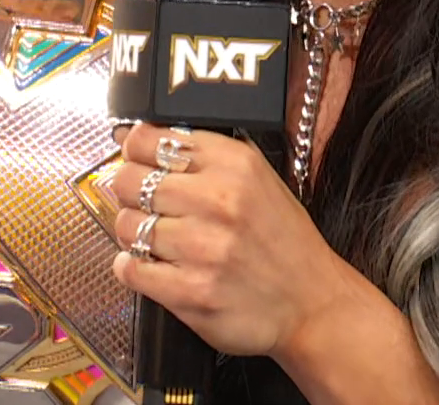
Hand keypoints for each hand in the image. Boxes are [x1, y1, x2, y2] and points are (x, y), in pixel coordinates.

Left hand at [109, 124, 347, 357]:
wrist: (312, 302)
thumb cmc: (281, 240)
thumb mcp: (257, 177)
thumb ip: (204, 155)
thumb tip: (134, 136)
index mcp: (234, 164)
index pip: (151, 139)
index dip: (134, 149)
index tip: (136, 159)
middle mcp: (218, 200)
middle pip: (130, 179)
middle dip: (129, 191)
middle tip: (144, 203)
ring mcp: (202, 248)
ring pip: (126, 224)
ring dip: (132, 232)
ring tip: (155, 238)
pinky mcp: (190, 292)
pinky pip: (130, 269)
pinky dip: (131, 267)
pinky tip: (152, 265)